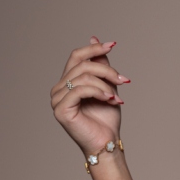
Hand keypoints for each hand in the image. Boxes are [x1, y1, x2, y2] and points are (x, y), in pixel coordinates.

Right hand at [51, 37, 130, 155]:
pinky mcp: (60, 109)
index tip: (112, 45)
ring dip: (106, 85)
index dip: (93, 48)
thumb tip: (94, 37)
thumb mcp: (107, 85)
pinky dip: (99, 92)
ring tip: (116, 97)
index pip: (77, 56)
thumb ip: (100, 65)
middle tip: (123, 80)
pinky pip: (80, 90)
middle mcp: (58, 88)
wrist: (106, 142)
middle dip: (106, 70)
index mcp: (67, 82)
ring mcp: (57, 99)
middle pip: (82, 65)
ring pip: (83, 77)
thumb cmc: (106, 118)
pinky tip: (110, 99)